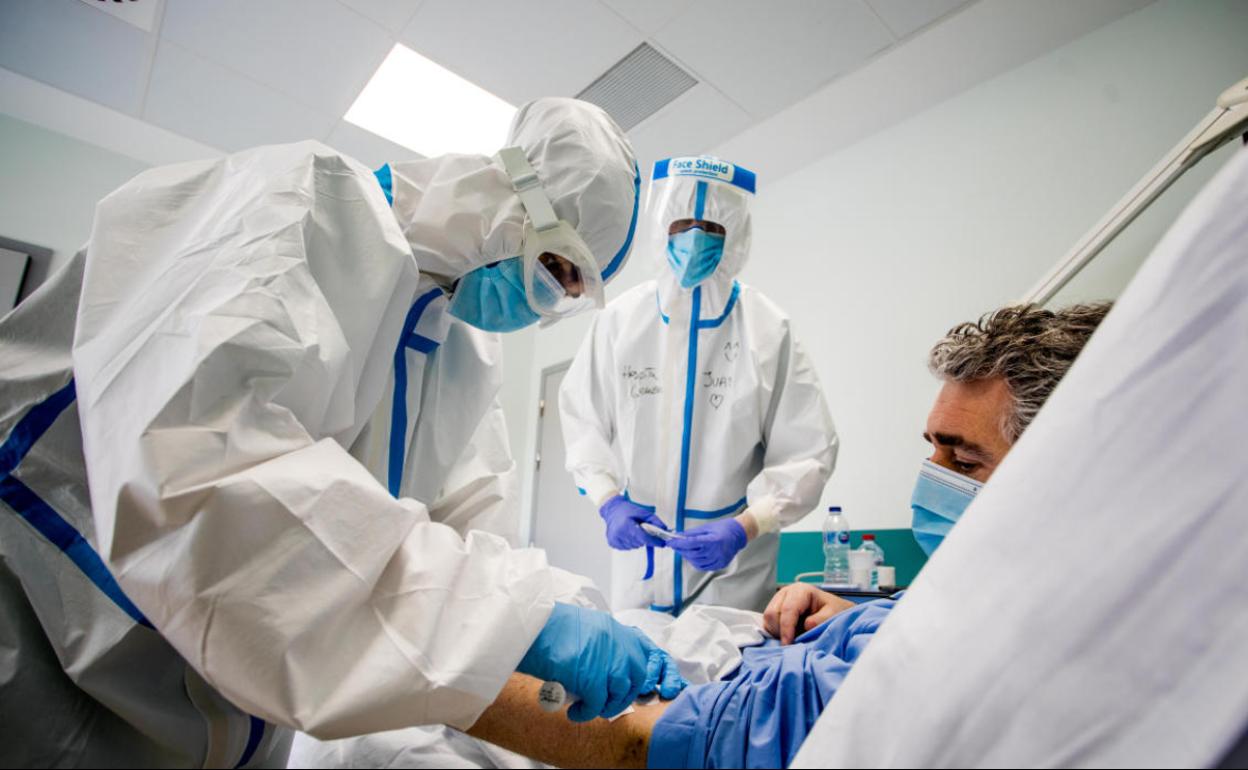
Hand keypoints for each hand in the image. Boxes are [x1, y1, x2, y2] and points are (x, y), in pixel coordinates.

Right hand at [517, 603, 687, 720]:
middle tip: (605, 703)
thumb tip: (609, 670)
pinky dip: (586, 713)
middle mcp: (619, 643)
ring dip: (605, 706)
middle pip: (637, 678)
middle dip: (624, 695)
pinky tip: (574, 712)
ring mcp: (609, 660)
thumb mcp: (588, 629)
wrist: (531, 627)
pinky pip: (598, 705)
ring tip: (588, 707)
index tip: (656, 687)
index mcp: (618, 630)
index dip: (656, 673)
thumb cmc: (551, 630)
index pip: (651, 653)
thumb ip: (606, 645)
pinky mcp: (594, 678)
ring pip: (621, 694)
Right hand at [599, 495, 668, 549]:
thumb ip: (655, 521)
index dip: (654, 541)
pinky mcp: (613, 543)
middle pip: (640, 543)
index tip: (661, 543)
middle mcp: (619, 533)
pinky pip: (627, 547)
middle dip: (645, 538)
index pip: (644, 538)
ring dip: (638, 541)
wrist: (612, 510)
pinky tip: (628, 534)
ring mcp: (615, 539)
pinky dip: (631, 542)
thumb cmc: (627, 510)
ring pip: (634, 546)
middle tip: (643, 530)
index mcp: (626, 525)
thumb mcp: (643, 512)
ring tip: (634, 530)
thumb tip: (664, 529)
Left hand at [669, 518, 746, 570]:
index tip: (670, 542)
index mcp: (712, 541)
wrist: (738, 535)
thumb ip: (692, 533)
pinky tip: (693, 555)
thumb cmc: (723, 528)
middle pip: (692, 554)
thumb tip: (678, 536)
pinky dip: (695, 562)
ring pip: (696, 562)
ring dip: (687, 556)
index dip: (678, 543)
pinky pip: (703, 566)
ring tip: (684, 549)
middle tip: (675, 545)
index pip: (690, 544)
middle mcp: (715, 552)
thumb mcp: (706, 527)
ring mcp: (718, 560)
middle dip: (681, 549)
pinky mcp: (719, 565)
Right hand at [763, 583, 855, 644]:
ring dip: (778, 633)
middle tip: (794, 642)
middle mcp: (786, 593)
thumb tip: (806, 625)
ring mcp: (778, 600)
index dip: (787, 629)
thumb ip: (821, 620)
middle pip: (772, 614)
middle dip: (781, 631)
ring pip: (768, 620)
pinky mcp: (775, 610)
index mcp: (800, 590)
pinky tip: (789, 636)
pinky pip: (768, 624)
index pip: (787, 610)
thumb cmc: (834, 611)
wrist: (833, 611)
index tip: (788, 644)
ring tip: (794, 638)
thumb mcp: (833, 614)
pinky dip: (776, 633)